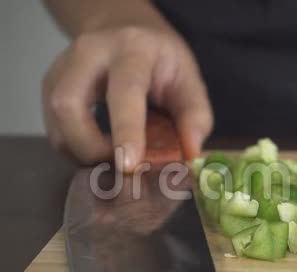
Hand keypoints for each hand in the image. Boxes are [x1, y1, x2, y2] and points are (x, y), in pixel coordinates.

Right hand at [43, 23, 212, 170]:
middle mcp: (89, 53)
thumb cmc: (161, 60)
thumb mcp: (189, 79)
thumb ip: (196, 115)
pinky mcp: (50, 84)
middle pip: (69, 105)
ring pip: (56, 121)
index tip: (129, 163)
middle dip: (91, 147)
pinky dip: (75, 148)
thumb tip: (191, 151)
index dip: (126, 129)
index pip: (125, 90)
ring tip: (113, 157)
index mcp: (132, 49)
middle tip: (122, 165)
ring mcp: (63, 67)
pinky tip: (98, 149)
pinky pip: (54, 128)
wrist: (126, 30)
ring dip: (82, 151)